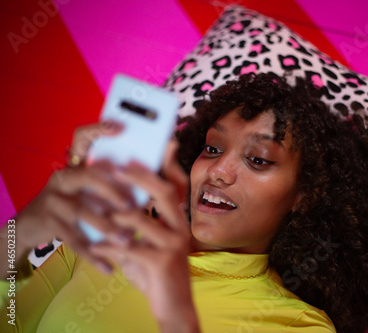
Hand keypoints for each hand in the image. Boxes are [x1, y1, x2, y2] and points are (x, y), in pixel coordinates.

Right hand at [5, 121, 130, 272]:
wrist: (30, 227)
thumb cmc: (73, 205)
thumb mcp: (89, 191)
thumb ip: (113, 182)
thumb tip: (152, 173)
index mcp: (75, 165)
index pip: (82, 139)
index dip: (98, 129)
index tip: (119, 127)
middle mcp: (62, 177)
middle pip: (87, 176)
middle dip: (112, 190)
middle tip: (132, 205)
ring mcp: (53, 199)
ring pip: (82, 211)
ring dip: (106, 227)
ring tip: (127, 241)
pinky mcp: (48, 221)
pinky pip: (74, 239)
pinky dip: (93, 255)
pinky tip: (110, 267)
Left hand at [89, 144, 198, 331]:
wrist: (174, 308)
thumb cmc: (157, 274)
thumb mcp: (149, 246)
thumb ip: (136, 228)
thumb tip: (114, 209)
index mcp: (179, 222)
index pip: (175, 188)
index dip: (168, 166)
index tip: (161, 145)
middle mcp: (181, 229)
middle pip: (162, 192)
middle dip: (138, 177)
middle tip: (116, 168)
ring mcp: (173, 245)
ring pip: (140, 219)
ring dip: (114, 216)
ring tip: (99, 216)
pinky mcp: (161, 263)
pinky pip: (128, 248)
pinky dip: (107, 247)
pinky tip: (96, 249)